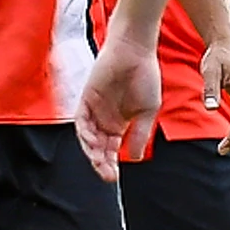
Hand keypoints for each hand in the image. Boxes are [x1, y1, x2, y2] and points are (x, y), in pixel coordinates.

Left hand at [72, 31, 161, 180]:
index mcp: (119, 123)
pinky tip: (93, 143)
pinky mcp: (86, 98)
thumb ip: (140, 134)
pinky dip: (85, 133)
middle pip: (98, 147)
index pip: (111, 150)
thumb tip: (133, 158)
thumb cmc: (145, 76)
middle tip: (107, 176)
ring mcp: (95, 109)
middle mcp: (105, 119)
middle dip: (101, 163)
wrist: (135, 51)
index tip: (114, 177)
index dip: (111, 164)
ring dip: (92, 151)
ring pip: (88, 137)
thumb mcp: (148, 111)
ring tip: (100, 162)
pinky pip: (81, 121)